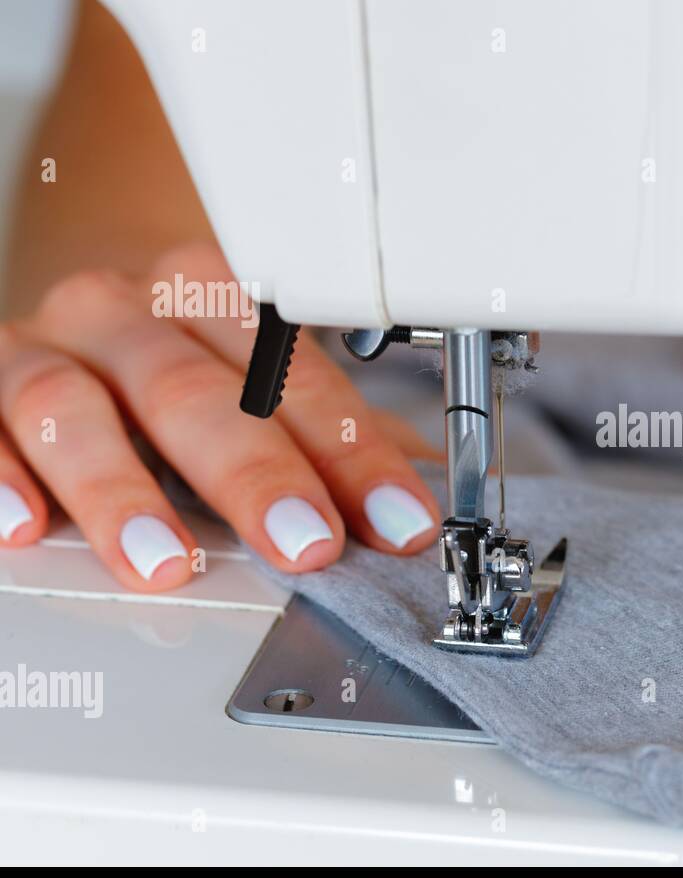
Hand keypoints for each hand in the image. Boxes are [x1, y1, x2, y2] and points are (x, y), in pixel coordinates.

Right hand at [0, 244, 441, 590]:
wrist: (93, 306)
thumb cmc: (197, 359)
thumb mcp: (272, 385)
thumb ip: (344, 444)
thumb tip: (428, 513)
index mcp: (218, 297)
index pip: (295, 380)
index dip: (353, 455)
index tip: (399, 523)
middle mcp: (127, 311)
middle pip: (191, 390)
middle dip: (255, 474)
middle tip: (306, 545)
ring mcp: (45, 347)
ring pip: (70, 406)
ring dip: (120, 490)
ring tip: (164, 561)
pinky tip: (21, 529)